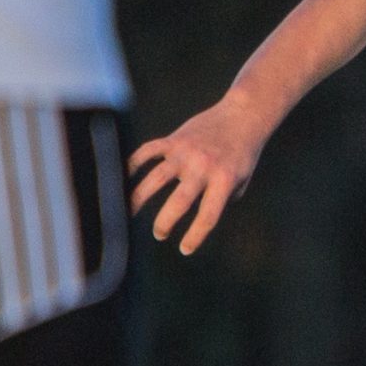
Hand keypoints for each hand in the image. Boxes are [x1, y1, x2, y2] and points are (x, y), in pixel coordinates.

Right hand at [129, 95, 270, 255]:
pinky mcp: (174, 139)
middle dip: (165, 223)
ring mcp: (186, 152)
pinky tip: (122, 177)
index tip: (184, 249)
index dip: (194, 237)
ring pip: (155, 178)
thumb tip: (196, 217)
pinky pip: (147, 152)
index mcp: (224, 181)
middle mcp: (203, 167)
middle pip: (178, 202)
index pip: (207, 216)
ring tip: (128, 213)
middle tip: (159, 234)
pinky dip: (132, 164)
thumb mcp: (242, 181)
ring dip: (139, 198)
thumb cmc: (243, 154)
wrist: (243, 116)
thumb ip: (222, 200)